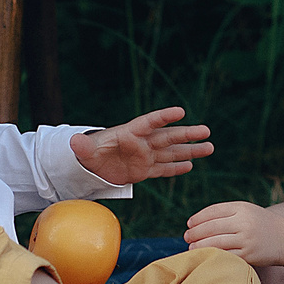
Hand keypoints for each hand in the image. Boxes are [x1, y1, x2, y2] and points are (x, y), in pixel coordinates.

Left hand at [72, 106, 212, 184]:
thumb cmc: (89, 153)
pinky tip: (191, 165)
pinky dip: (176, 168)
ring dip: (190, 151)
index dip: (164, 117)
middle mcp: (142, 143)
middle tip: (206, 131)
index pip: (150, 122)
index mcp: (130, 133)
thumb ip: (82, 146)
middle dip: (187, 134)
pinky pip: (163, 169)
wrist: (91, 165)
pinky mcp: (144, 170)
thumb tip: (73, 141)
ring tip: (210, 148)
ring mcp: (146, 157)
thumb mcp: (84, 150)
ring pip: (171, 153)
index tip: (181, 112)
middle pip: (168, 137)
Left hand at [183, 200, 283, 265]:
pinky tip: (206, 256)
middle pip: (212, 227)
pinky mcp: (249, 255)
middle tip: (186, 237)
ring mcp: (247, 239)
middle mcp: (244, 222)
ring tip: (191, 248)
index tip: (189, 223)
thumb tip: (197, 222)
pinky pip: (226, 255)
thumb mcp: (246, 211)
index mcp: (242, 208)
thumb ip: (226, 213)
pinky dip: (213, 256)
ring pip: (216, 242)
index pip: (213, 211)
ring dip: (200, 246)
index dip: (198, 217)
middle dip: (195, 233)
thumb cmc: (260, 224)